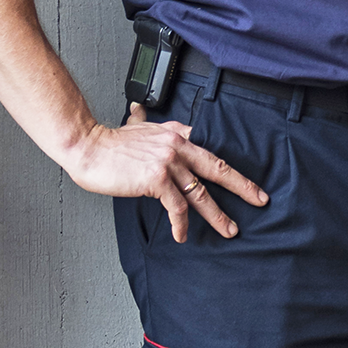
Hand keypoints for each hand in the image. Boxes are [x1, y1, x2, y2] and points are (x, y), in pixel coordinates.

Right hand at [67, 104, 269, 242]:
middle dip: (242, 186)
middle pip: (217, 169)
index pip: (210, 152)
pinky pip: (176, 207)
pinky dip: (181, 224)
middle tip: (260, 199)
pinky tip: (182, 235)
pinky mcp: (156, 179)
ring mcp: (168, 163)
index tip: (247, 181)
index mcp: (176, 134)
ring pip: (200, 193)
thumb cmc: (108, 143)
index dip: (230, 168)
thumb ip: (144, 122)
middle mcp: (177, 146)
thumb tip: (139, 111)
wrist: (87, 147)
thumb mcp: (134, 126)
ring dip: (217, 215)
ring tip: (229, 229)